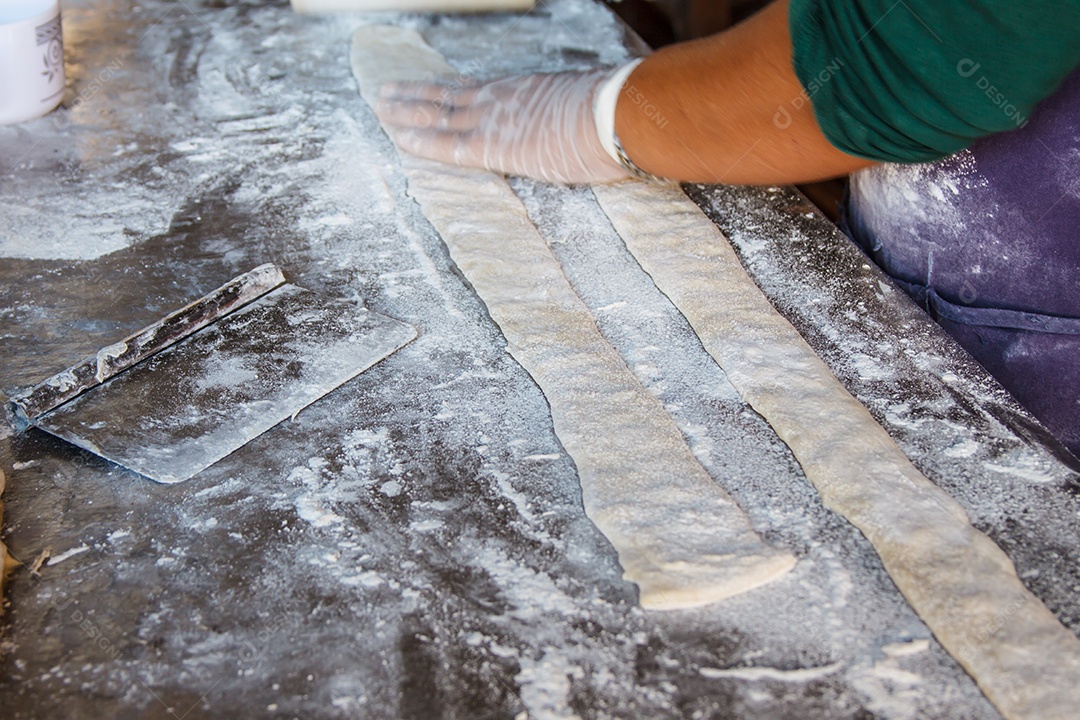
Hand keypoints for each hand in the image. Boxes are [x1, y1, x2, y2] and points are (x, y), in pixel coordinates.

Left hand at [374, 71, 631, 184]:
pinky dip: (419, 140)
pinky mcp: (493, 146)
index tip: (433, 85)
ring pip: (438, 113)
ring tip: (380, 107)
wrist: (616, 115)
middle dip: (418, 94)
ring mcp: (496, 119)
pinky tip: (396, 137)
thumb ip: (583, 115)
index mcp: (529, 89)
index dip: (452, 88)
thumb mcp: (597, 107)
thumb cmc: (618, 115)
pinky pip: (446, 144)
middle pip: (450, 94)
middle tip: (389, 91)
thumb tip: (602, 124)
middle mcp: (505, 98)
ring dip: (406, 111)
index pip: (481, 89)